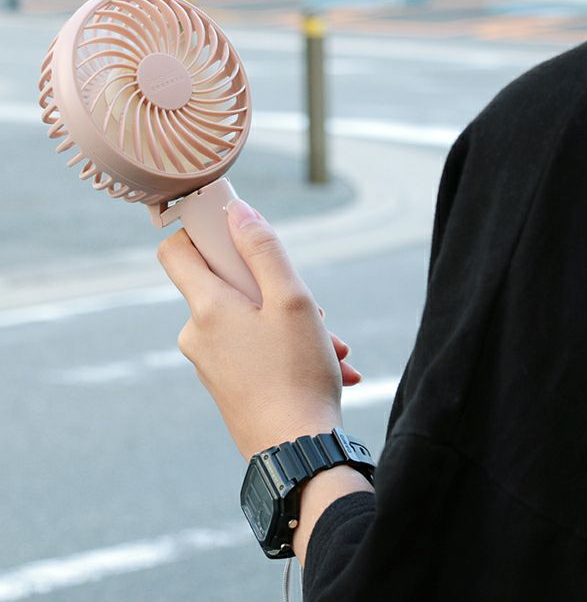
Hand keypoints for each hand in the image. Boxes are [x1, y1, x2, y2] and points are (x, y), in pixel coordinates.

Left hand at [157, 199, 361, 459]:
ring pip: (247, 319)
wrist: (296, 453)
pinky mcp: (226, 384)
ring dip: (289, 324)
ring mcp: (210, 362)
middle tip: (313, 311)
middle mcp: (198, 333)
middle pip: (226, 285)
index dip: (204, 232)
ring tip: (331, 347)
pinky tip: (326, 367)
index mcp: (207, 307)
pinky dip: (284, 349)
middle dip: (272, 288)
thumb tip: (237, 212)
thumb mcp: (292, 300)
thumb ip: (263, 250)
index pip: (177, 250)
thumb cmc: (296, 373)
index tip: (239, 234)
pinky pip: (251, 349)